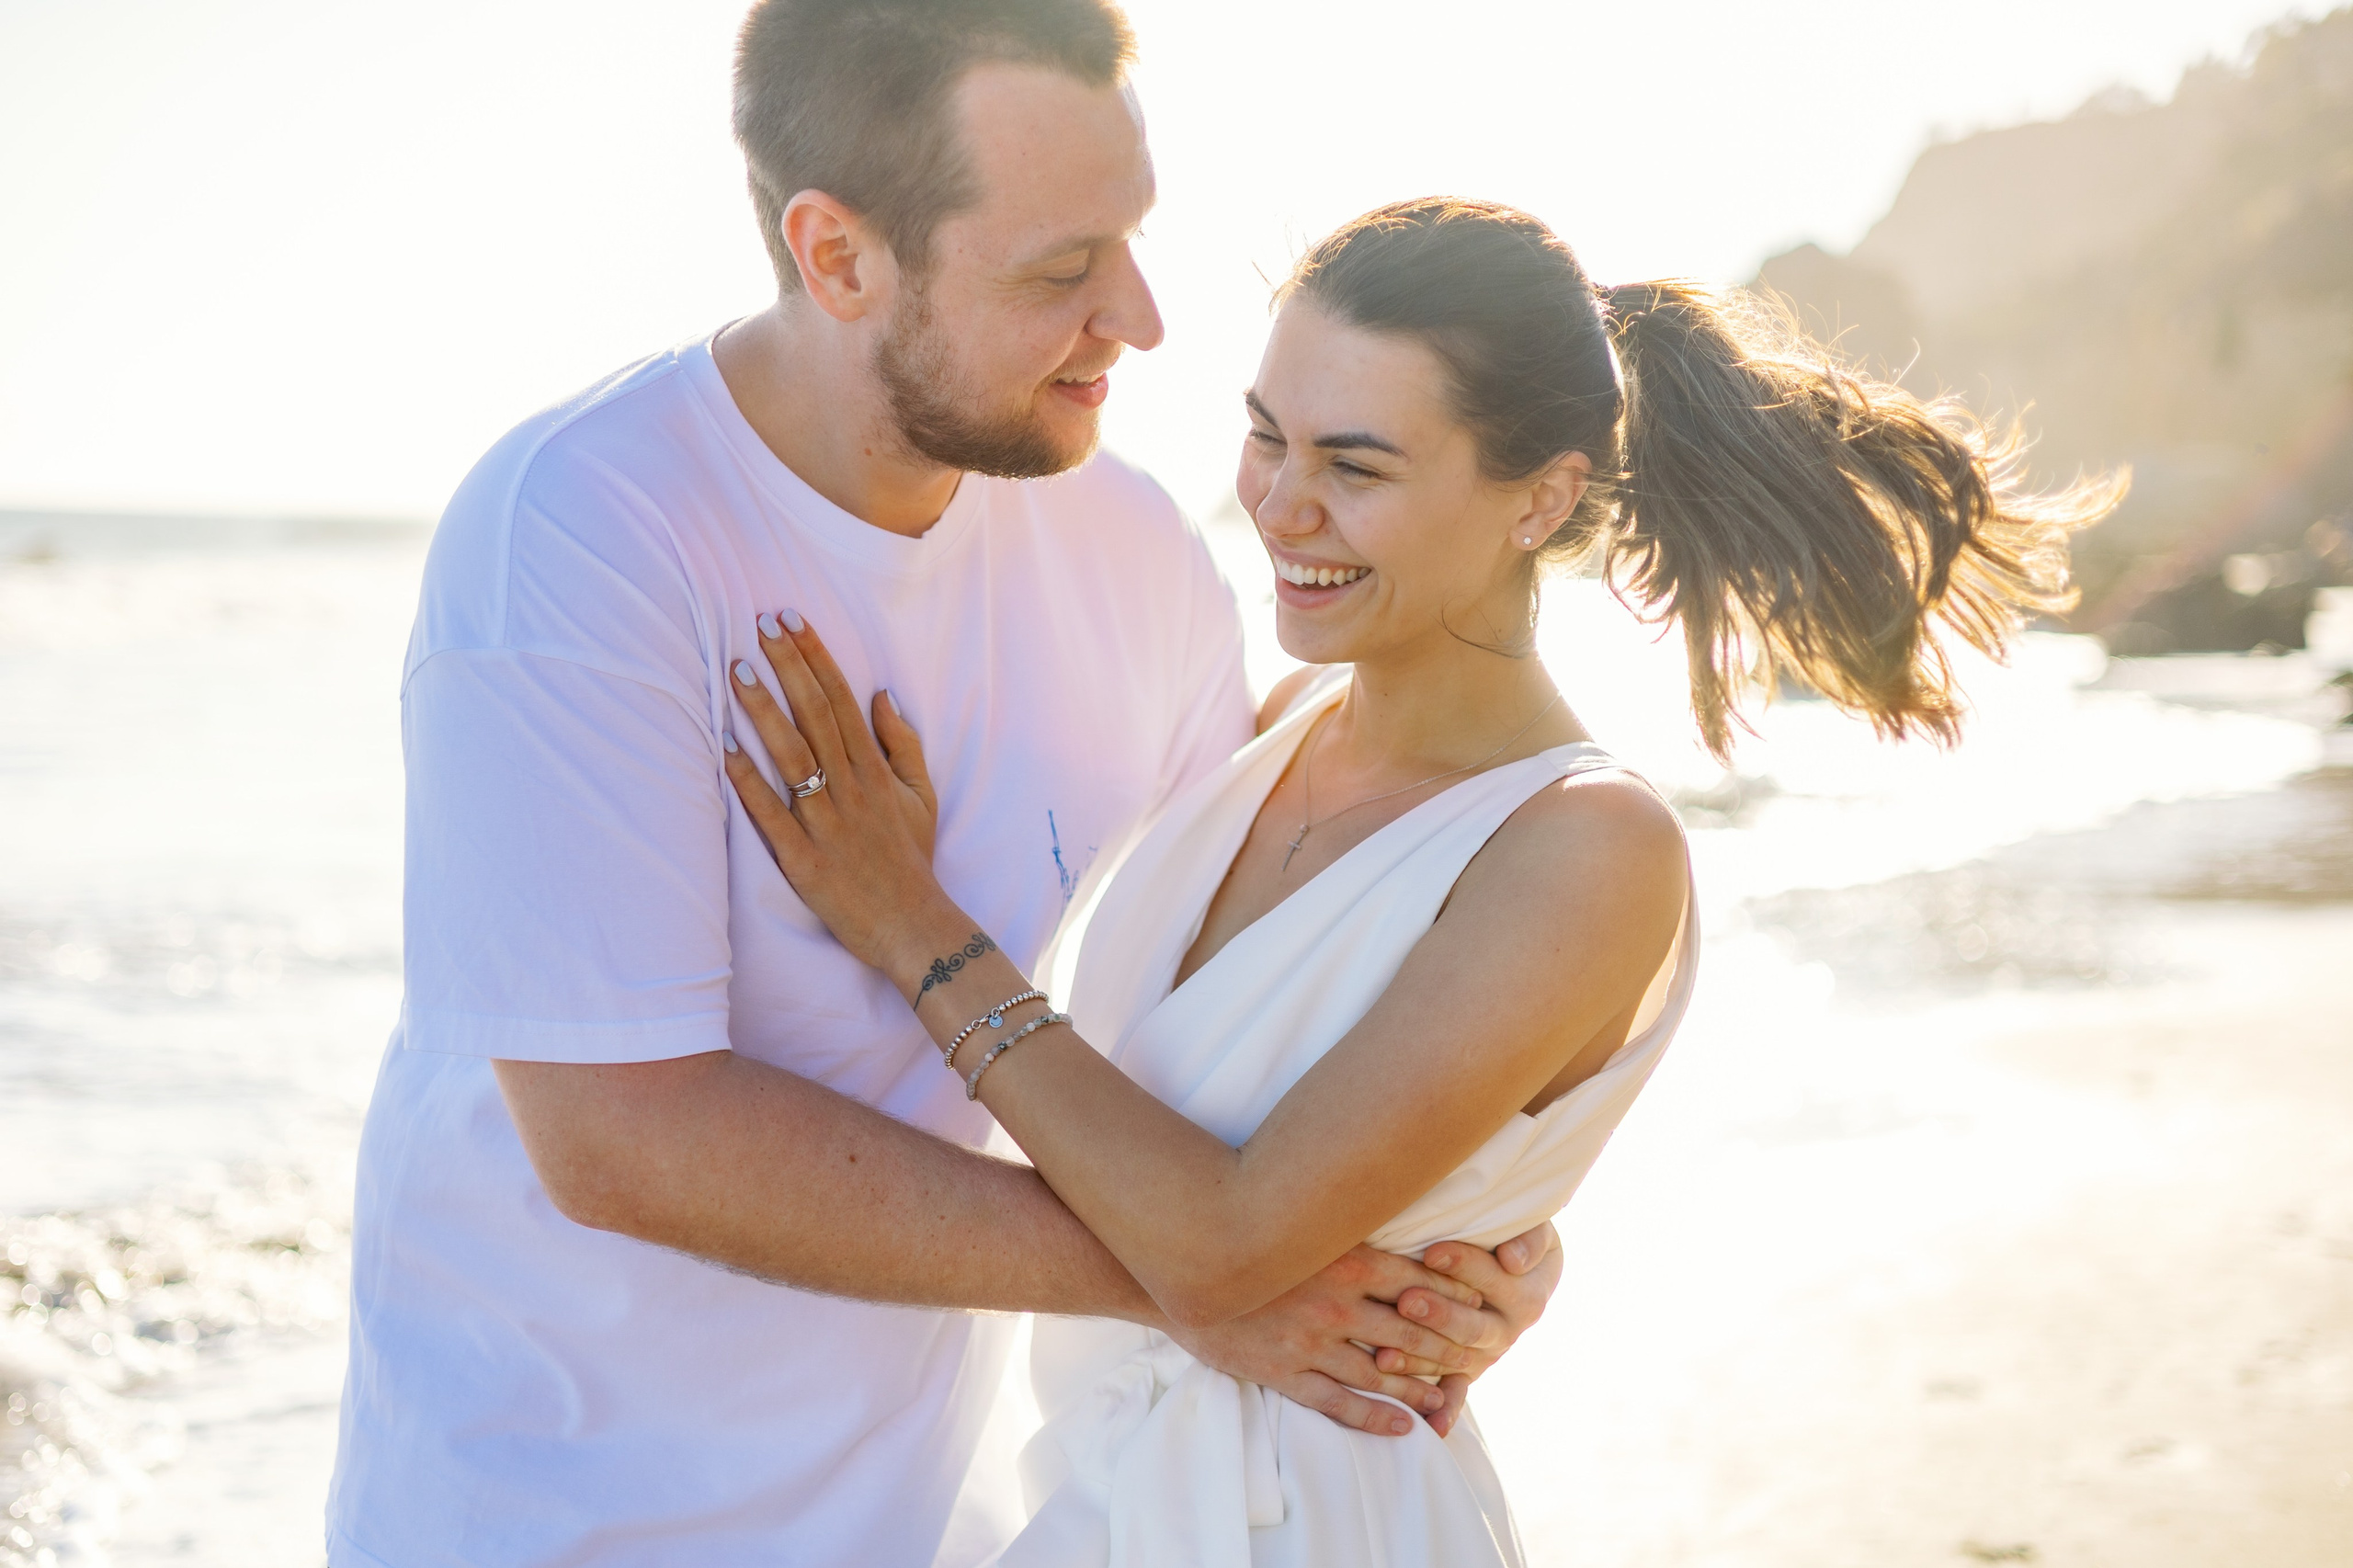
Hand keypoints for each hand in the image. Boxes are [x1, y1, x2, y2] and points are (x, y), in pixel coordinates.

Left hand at [723, 612, 946, 970]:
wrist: (912, 925)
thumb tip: (882, 694)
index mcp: (874, 769)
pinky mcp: (802, 859)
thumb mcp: (922, 796)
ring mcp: (825, 823)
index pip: (841, 699)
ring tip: (737, 670)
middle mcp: (850, 788)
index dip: (815, 656)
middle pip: (814, 715)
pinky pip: (769, 814)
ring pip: (791, 755)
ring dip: (763, 711)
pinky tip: (724, 748)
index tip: (791, 619)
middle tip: (760, 623)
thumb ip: (904, 744)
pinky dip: (747, 781)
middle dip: (787, 666)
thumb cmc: (910, 859)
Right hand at [1163, 1245, 1486, 1437]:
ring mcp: (1309, 1341)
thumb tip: (1404, 1234)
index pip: (1420, 1283)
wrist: (1189, 1269)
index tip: (1483, 1308)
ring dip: (1419, 1389)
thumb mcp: (1310, 1229)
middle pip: (1410, 1333)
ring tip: (1446, 1397)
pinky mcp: (1283, 1371)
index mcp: (1346, 1260)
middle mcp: (1335, 1303)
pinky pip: (1337, 1403)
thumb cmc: (1257, 1242)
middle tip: (1478, 1360)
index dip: (1457, 1298)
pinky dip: (1374, 1418)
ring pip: (1380, 1374)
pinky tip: (1401, 1427)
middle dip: (1449, 1349)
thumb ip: (1355, 1235)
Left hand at [1383, 1221, 1562, 1435]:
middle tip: (1406, 1302)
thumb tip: (1512, 1260)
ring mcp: (1488, 1353)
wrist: (1518, 1263)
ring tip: (1386, 1357)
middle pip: (1472, 1325)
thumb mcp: (1532, 1230)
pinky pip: (1456, 1392)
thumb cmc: (1513, 1233)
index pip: (1492, 1278)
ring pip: (1456, 1359)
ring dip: (1421, 1360)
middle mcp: (1509, 1328)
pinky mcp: (1468, 1369)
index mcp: (1527, 1294)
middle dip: (1438, 1314)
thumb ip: (1528, 1240)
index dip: (1464, 1265)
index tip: (1431, 1252)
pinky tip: (1428, 1425)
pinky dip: (1443, 1410)